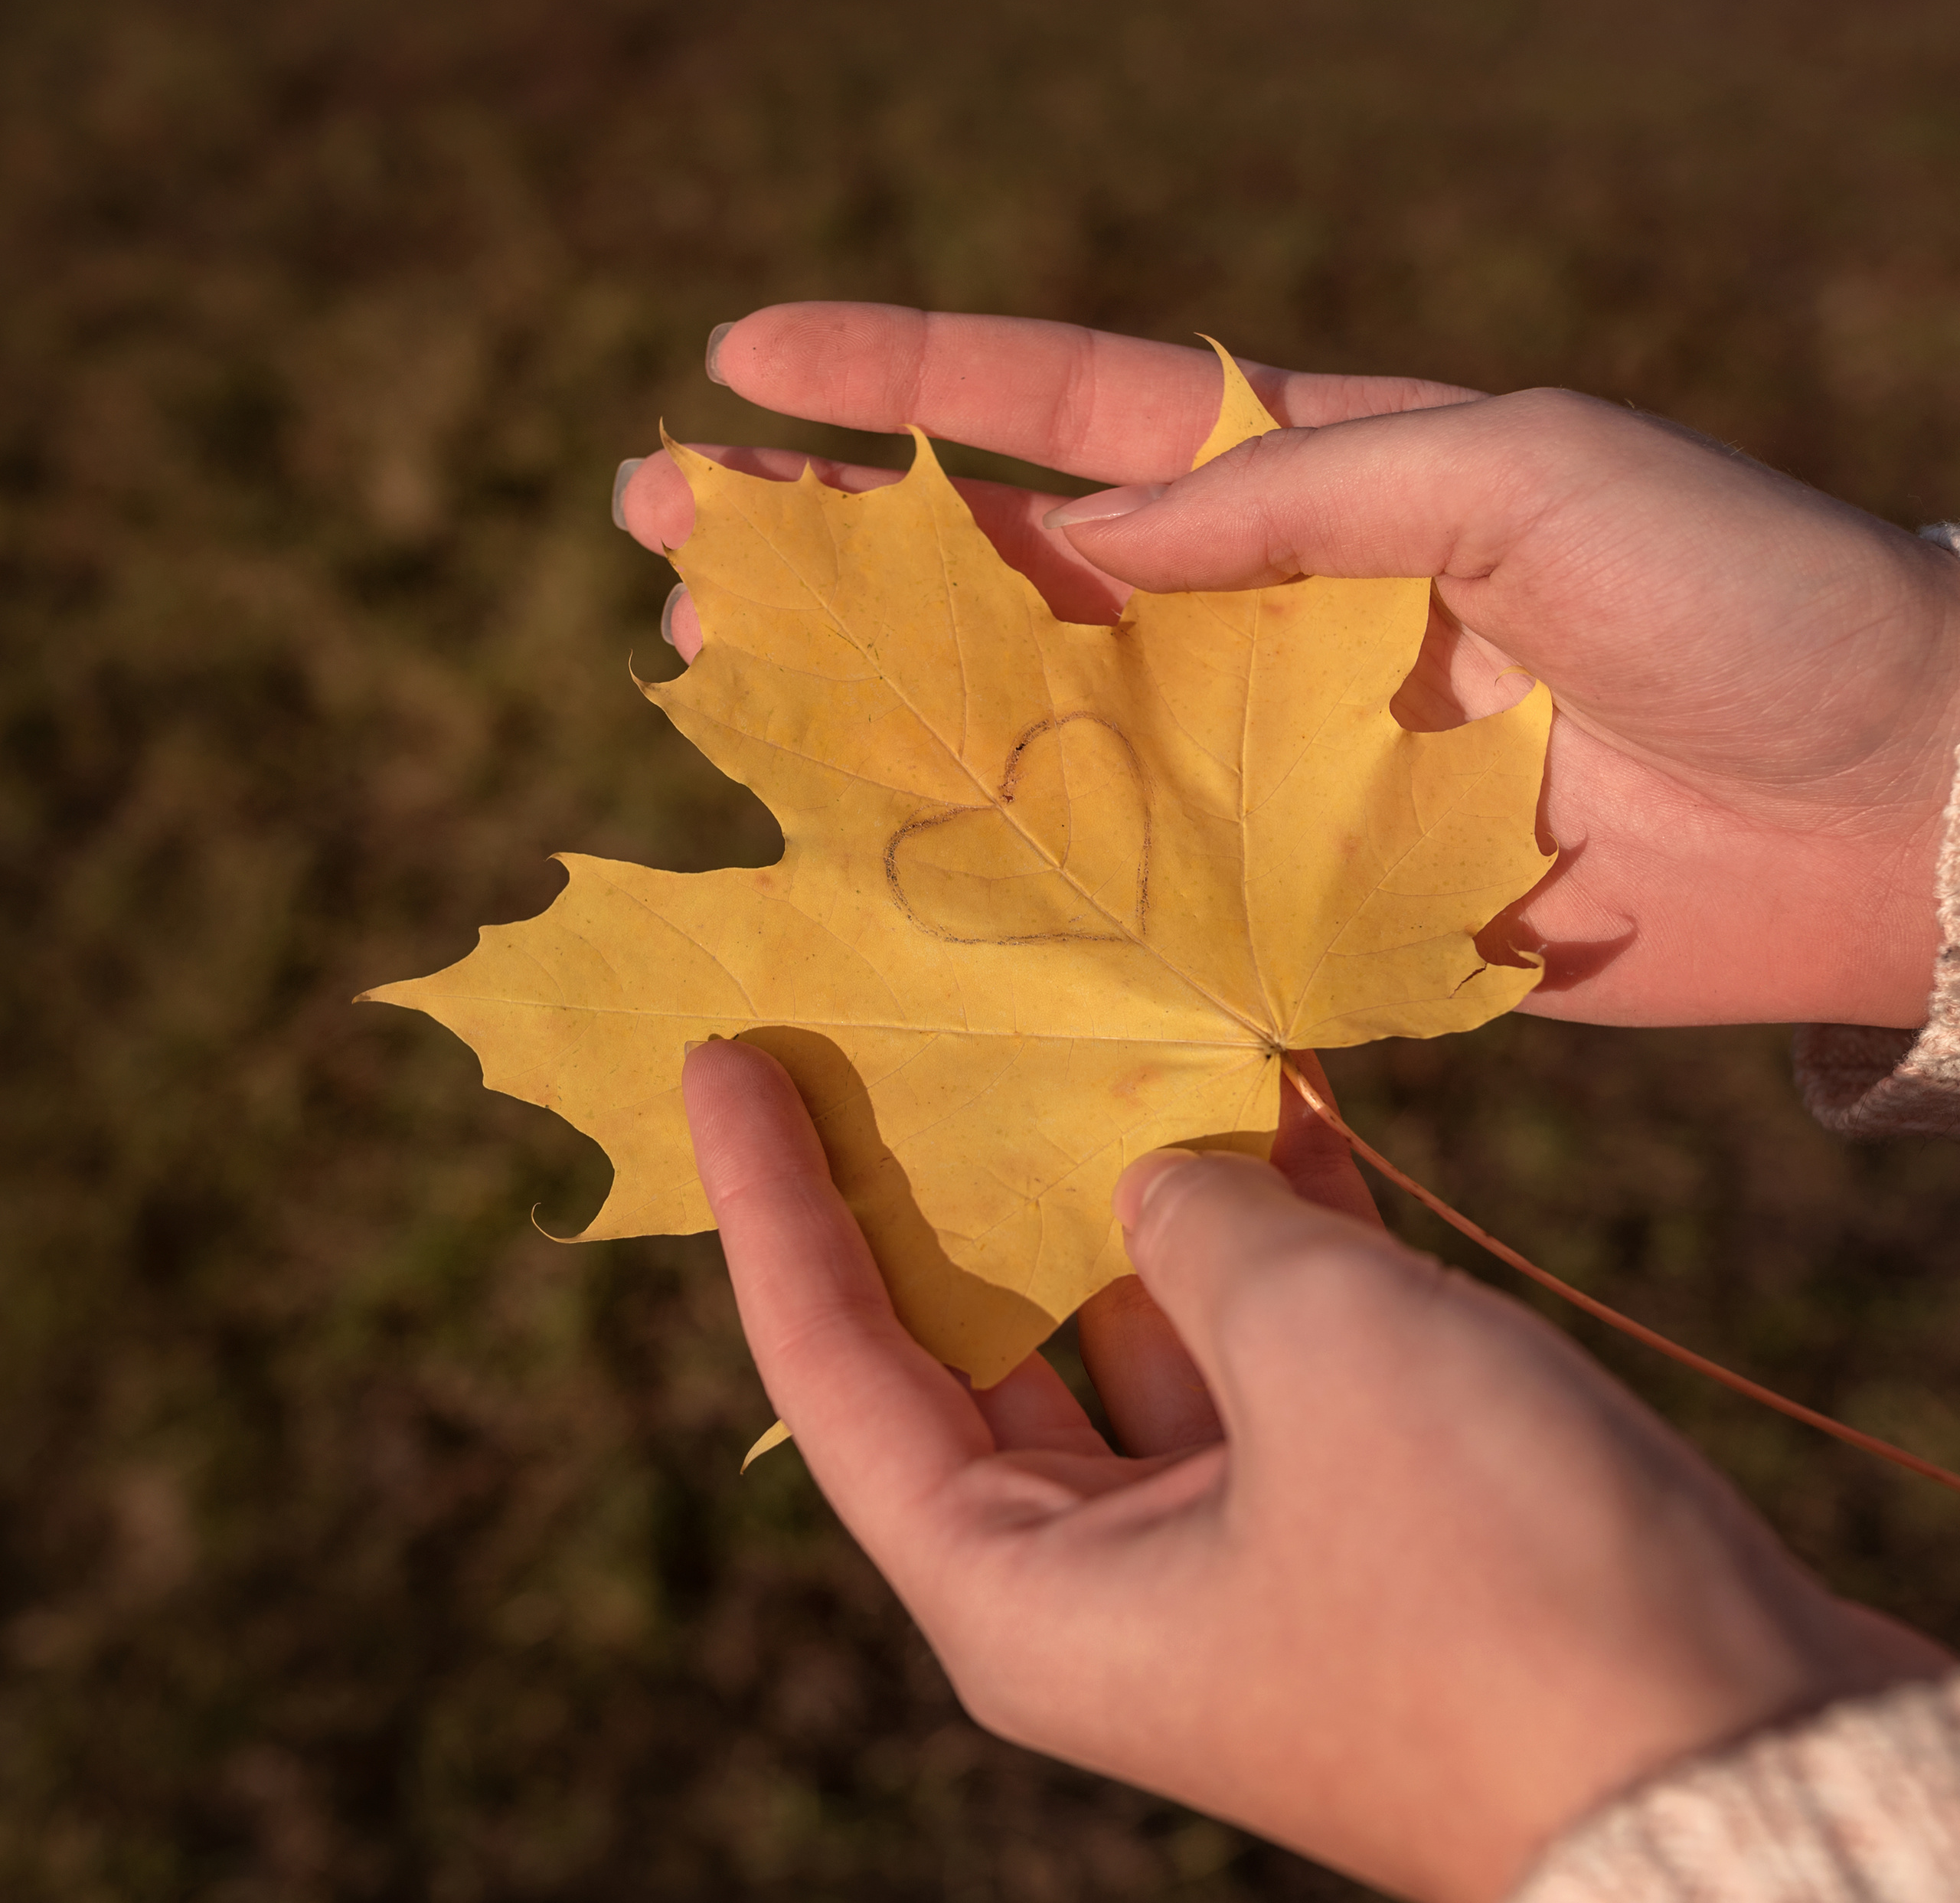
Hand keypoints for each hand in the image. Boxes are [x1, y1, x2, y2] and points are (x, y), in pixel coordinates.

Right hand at [619, 303, 1959, 1029]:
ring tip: (723, 692)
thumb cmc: (1741, 597)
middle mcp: (1256, 618)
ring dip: (879, 717)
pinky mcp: (1298, 904)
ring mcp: (1260, 767)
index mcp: (1307, 476)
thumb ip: (1305, 492)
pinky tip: (887, 875)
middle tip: (662, 530)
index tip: (740, 365)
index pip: (1067, 409)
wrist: (1880, 808)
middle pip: (1006, 579)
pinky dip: (1011, 889)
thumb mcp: (1530, 476)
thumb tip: (1095, 535)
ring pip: (1031, 736)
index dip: (903, 384)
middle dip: (834, 550)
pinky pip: (1127, 895)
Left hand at [683, 1037, 1947, 1902]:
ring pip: (1135, 1330)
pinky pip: (1261, 1349)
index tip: (727, 1064)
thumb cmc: (1484, 1568)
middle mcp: (1095, 1576)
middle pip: (976, 1344)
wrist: (1735, 1754)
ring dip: (1145, 1190)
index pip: (835, 1369)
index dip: (771, 1206)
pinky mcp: (1343, 1513)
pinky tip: (1275, 1105)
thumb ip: (1201, 1229)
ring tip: (1108, 1027)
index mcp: (1018, 1588)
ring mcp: (1223, 1543)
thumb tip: (1165, 1177)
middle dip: (964, 1184)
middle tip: (919, 1025)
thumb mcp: (1313, 1347)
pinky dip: (1264, 1235)